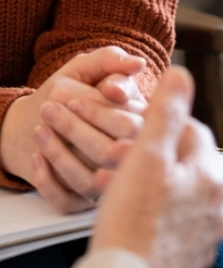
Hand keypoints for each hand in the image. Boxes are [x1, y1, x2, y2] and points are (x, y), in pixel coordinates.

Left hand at [0, 47, 145, 211]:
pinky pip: (67, 202)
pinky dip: (49, 182)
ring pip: (88, 182)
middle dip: (76, 129)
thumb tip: (136, 63)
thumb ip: (107, 61)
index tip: (63, 93)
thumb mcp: (82, 70)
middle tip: (48, 108)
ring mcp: (103, 185)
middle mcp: (124, 161)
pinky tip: (38, 159)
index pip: (130, 125)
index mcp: (136, 128)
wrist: (28, 124)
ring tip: (39, 129)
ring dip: (59, 155)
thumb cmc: (62, 94)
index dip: (99, 109)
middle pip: (109, 154)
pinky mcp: (80, 202)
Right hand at [90, 66, 222, 267]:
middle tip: (114, 157)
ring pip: (168, 186)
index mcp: (210, 177)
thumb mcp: (146, 155)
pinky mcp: (185, 247)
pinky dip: (143, 206)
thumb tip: (181, 75)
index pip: (188, 128)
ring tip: (110, 185)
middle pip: (177, 158)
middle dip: (142, 152)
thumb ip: (164, 113)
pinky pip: (164, 214)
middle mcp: (213, 204)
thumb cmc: (134, 223)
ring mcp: (201, 229)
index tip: (126, 127)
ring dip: (138, 179)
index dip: (153, 122)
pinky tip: (121, 210)